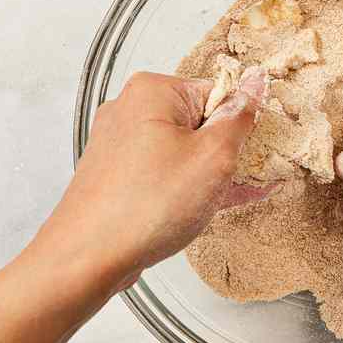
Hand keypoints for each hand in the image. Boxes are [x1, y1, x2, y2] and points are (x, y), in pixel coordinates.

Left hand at [36, 69, 272, 294]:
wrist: (85, 261)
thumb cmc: (145, 207)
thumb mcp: (214, 157)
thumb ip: (240, 117)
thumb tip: (256, 82)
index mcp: (153, 91)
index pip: (217, 92)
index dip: (241, 123)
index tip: (253, 149)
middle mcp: (130, 110)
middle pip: (199, 121)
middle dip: (227, 150)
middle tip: (246, 177)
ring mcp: (119, 145)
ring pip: (182, 149)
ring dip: (211, 171)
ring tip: (236, 194)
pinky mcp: (115, 175)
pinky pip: (163, 171)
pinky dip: (187, 184)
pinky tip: (214, 204)